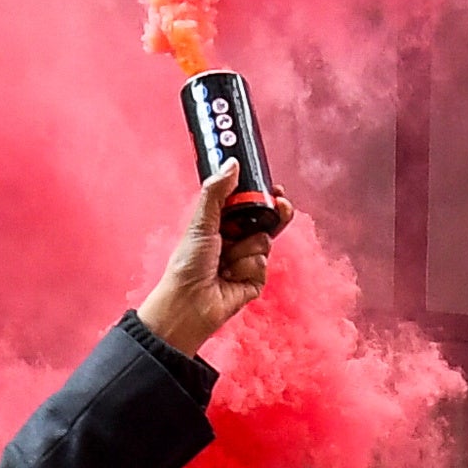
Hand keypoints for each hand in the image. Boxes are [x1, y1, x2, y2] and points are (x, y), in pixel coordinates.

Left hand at [135, 162, 283, 357]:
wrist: (189, 303)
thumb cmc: (188, 263)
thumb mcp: (201, 222)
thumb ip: (217, 191)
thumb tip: (232, 163)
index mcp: (222, 224)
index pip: (250, 204)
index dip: (264, 196)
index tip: (274, 188)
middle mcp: (236, 240)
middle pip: (266, 222)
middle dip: (274, 214)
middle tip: (280, 206)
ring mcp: (246, 261)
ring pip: (264, 243)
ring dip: (246, 249)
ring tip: (226, 261)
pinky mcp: (254, 281)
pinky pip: (262, 265)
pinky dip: (246, 269)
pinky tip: (230, 278)